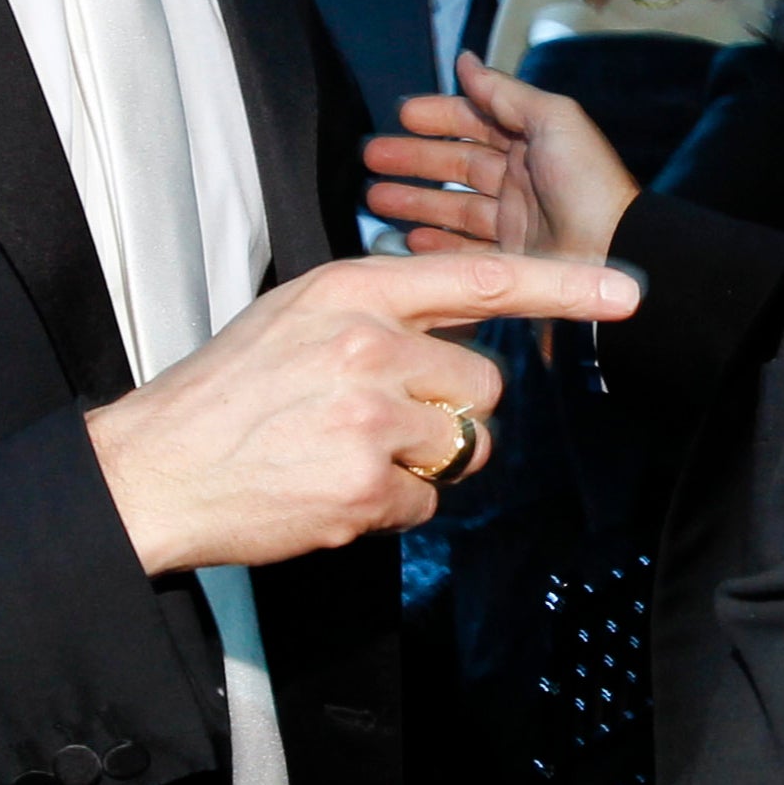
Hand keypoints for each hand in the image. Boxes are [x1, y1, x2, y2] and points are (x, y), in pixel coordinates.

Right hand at [87, 245, 639, 575]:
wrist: (154, 467)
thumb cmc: (228, 393)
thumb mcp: (297, 315)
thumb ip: (378, 310)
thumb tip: (454, 321)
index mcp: (354, 289)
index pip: (483, 279)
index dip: (566, 286)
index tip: (629, 288)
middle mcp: (370, 343)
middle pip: (484, 383)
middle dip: (452, 410)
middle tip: (379, 420)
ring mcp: (371, 417)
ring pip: (464, 444)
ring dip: (427, 460)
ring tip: (349, 453)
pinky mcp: (368, 485)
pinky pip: (428, 500)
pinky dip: (392, 505)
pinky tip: (332, 489)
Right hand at [366, 58, 639, 264]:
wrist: (614, 254)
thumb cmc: (587, 184)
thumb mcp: (552, 120)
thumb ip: (505, 91)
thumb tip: (466, 59)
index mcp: (532, 142)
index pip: (477, 122)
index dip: (440, 116)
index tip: (402, 115)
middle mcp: (521, 180)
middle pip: (457, 164)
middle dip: (414, 158)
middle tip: (372, 155)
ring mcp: (515, 223)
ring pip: (453, 207)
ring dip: (414, 200)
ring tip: (375, 196)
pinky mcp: (511, 262)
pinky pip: (464, 251)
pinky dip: (435, 245)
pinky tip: (408, 238)